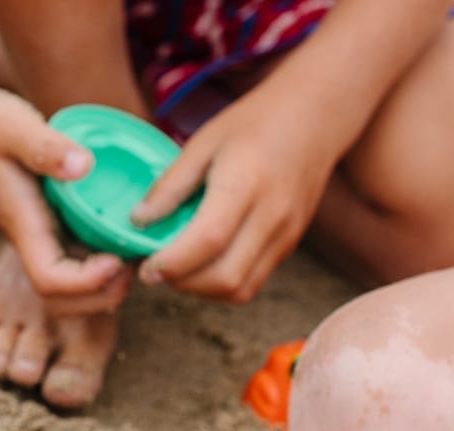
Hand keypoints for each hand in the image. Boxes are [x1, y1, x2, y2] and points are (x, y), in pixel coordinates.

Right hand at [0, 82, 131, 315]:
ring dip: (100, 287)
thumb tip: (85, 166)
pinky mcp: (40, 224)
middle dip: (99, 298)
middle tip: (133, 268)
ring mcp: (34, 235)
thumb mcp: (13, 124)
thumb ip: (46, 146)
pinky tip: (120, 237)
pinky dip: (97, 264)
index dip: (86, 283)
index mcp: (23, 224)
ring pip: (65, 289)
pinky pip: (70, 260)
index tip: (116, 259)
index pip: (51, 281)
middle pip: (59, 301)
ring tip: (132, 258)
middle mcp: (29, 238)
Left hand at [132, 88, 342, 302]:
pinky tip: (204, 265)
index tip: (145, 267)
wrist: (315, 117)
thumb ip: (171, 185)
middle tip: (155, 271)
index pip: (208, 240)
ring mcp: (284, 236)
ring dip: (201, 290)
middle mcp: (271, 216)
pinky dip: (221, 284)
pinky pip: (251, 282)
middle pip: (225, 277)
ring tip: (178, 270)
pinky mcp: (288, 246)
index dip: (172, 263)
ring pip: (239, 290)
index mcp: (246, 182)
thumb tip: (138, 222)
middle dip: (183, 284)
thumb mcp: (204, 142)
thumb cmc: (255, 123)